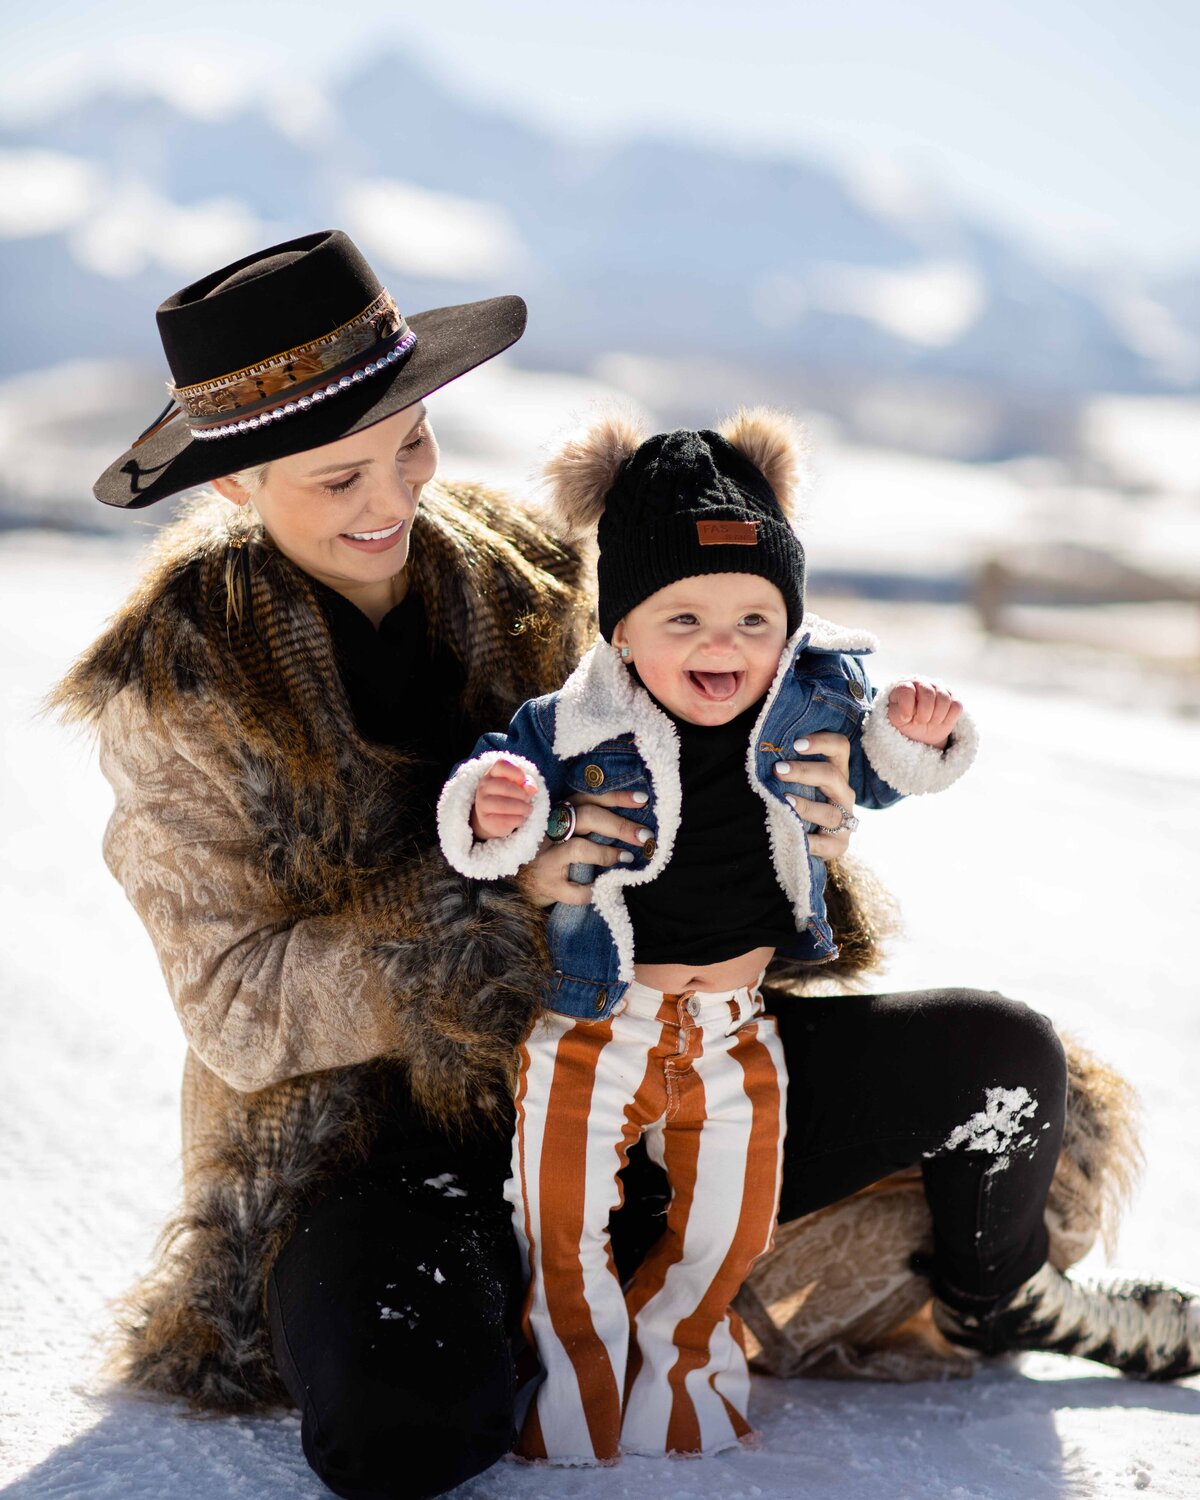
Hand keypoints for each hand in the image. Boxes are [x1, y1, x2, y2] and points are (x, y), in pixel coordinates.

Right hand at [470, 760, 537, 839]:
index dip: (516, 771)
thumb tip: (531, 788)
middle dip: (522, 794)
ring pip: (503, 805)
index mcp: (493, 773)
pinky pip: (504, 820)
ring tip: (528, 809)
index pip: (502, 764)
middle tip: (527, 800)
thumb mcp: (520, 786)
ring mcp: (482, 803)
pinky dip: (517, 820)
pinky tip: (520, 818)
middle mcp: (484, 786)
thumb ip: (528, 783)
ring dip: (521, 808)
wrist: (494, 817)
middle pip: (504, 786)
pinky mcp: (485, 820)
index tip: (523, 780)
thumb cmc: (511, 796)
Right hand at [516, 789, 652, 907]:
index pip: (588, 797)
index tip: (642, 800)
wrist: (520, 883)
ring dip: (608, 853)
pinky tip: (605, 888)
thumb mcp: (564, 830)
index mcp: (558, 813)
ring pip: (579, 849)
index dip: (616, 797)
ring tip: (627, 858)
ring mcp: (546, 859)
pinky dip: (594, 890)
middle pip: (587, 818)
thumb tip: (632, 822)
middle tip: (645, 835)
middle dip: (620, 826)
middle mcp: (549, 831)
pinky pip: (576, 889)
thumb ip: (589, 823)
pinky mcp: (548, 886)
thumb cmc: (551, 852)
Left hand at [771, 730, 856, 859]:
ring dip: (806, 806)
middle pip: (832, 776)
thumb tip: (761, 742)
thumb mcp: (795, 780)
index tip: (795, 743)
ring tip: (786, 802)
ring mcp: (844, 820)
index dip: (821, 742)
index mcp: (836, 771)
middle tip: (779, 770)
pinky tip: (794, 838)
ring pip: (830, 812)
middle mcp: (843, 793)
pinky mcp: (839, 845)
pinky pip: (826, 844)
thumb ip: (786, 763)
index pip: (840, 747)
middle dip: (805, 771)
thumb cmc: (798, 799)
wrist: (811, 838)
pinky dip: (809, 842)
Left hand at [887, 679, 961, 748]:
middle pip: (928, 694)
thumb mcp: (895, 719)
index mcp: (906, 685)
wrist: (920, 729)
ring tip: (929, 721)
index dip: (907, 707)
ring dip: (936, 717)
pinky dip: (949, 718)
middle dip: (924, 714)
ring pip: (945, 700)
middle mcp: (924, 683)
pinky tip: (940, 720)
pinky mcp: (954, 698)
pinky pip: (957, 706)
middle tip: (919, 722)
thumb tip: (908, 713)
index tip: (906, 718)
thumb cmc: (906, 721)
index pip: (907, 690)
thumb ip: (897, 713)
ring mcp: (940, 689)